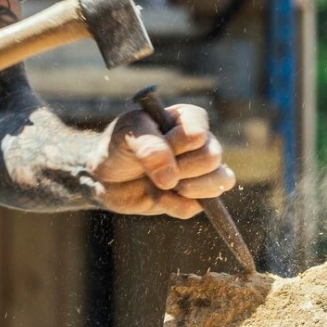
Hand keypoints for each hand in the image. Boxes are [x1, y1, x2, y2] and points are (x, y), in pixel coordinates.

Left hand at [89, 105, 236, 218]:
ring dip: (185, 188)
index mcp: (188, 119)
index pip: (197, 133)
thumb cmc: (118, 146)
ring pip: (221, 181)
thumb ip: (149, 148)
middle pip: (212, 158)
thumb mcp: (127, 136)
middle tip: (155, 168)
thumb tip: (171, 178)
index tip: (150, 144)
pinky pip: (198, 207)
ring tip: (159, 184)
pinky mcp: (194, 197)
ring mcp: (201, 171)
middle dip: (179, 168)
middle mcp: (201, 143)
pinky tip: (156, 195)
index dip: (174, 146)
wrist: (105, 177)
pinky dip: (173, 205)